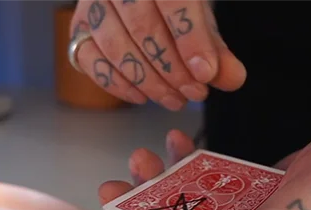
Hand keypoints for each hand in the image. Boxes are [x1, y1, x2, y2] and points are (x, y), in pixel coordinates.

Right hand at [70, 0, 245, 110]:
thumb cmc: (174, 3)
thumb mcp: (200, 15)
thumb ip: (215, 46)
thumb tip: (232, 78)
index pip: (172, 0)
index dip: (190, 39)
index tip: (206, 73)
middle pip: (142, 26)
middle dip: (171, 68)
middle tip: (193, 92)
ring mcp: (93, 3)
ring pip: (114, 44)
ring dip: (147, 80)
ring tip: (174, 98)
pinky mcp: (78, 28)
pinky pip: (90, 59)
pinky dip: (116, 82)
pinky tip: (141, 96)